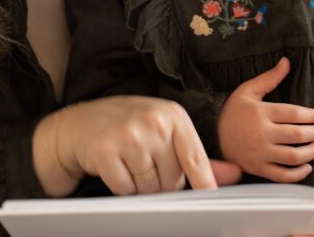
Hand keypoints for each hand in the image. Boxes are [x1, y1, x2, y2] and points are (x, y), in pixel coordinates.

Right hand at [33, 95, 239, 196]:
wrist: (79, 123)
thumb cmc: (128, 125)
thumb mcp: (163, 130)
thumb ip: (195, 154)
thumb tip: (233, 173)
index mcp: (172, 115)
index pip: (195, 157)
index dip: (204, 182)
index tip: (210, 199)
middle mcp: (153, 122)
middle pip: (172, 180)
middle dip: (160, 181)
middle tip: (144, 162)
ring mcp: (129, 136)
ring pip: (149, 188)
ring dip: (140, 185)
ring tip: (129, 162)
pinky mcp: (106, 151)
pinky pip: (125, 190)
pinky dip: (120, 186)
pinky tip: (113, 166)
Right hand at [217, 57, 313, 181]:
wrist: (212, 132)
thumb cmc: (233, 110)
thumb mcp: (248, 90)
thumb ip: (270, 77)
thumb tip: (286, 61)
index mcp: (261, 113)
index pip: (293, 114)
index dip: (310, 115)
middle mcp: (262, 134)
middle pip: (297, 135)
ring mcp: (260, 153)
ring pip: (293, 156)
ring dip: (311, 152)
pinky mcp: (258, 168)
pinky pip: (282, 175)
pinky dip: (298, 174)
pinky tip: (306, 166)